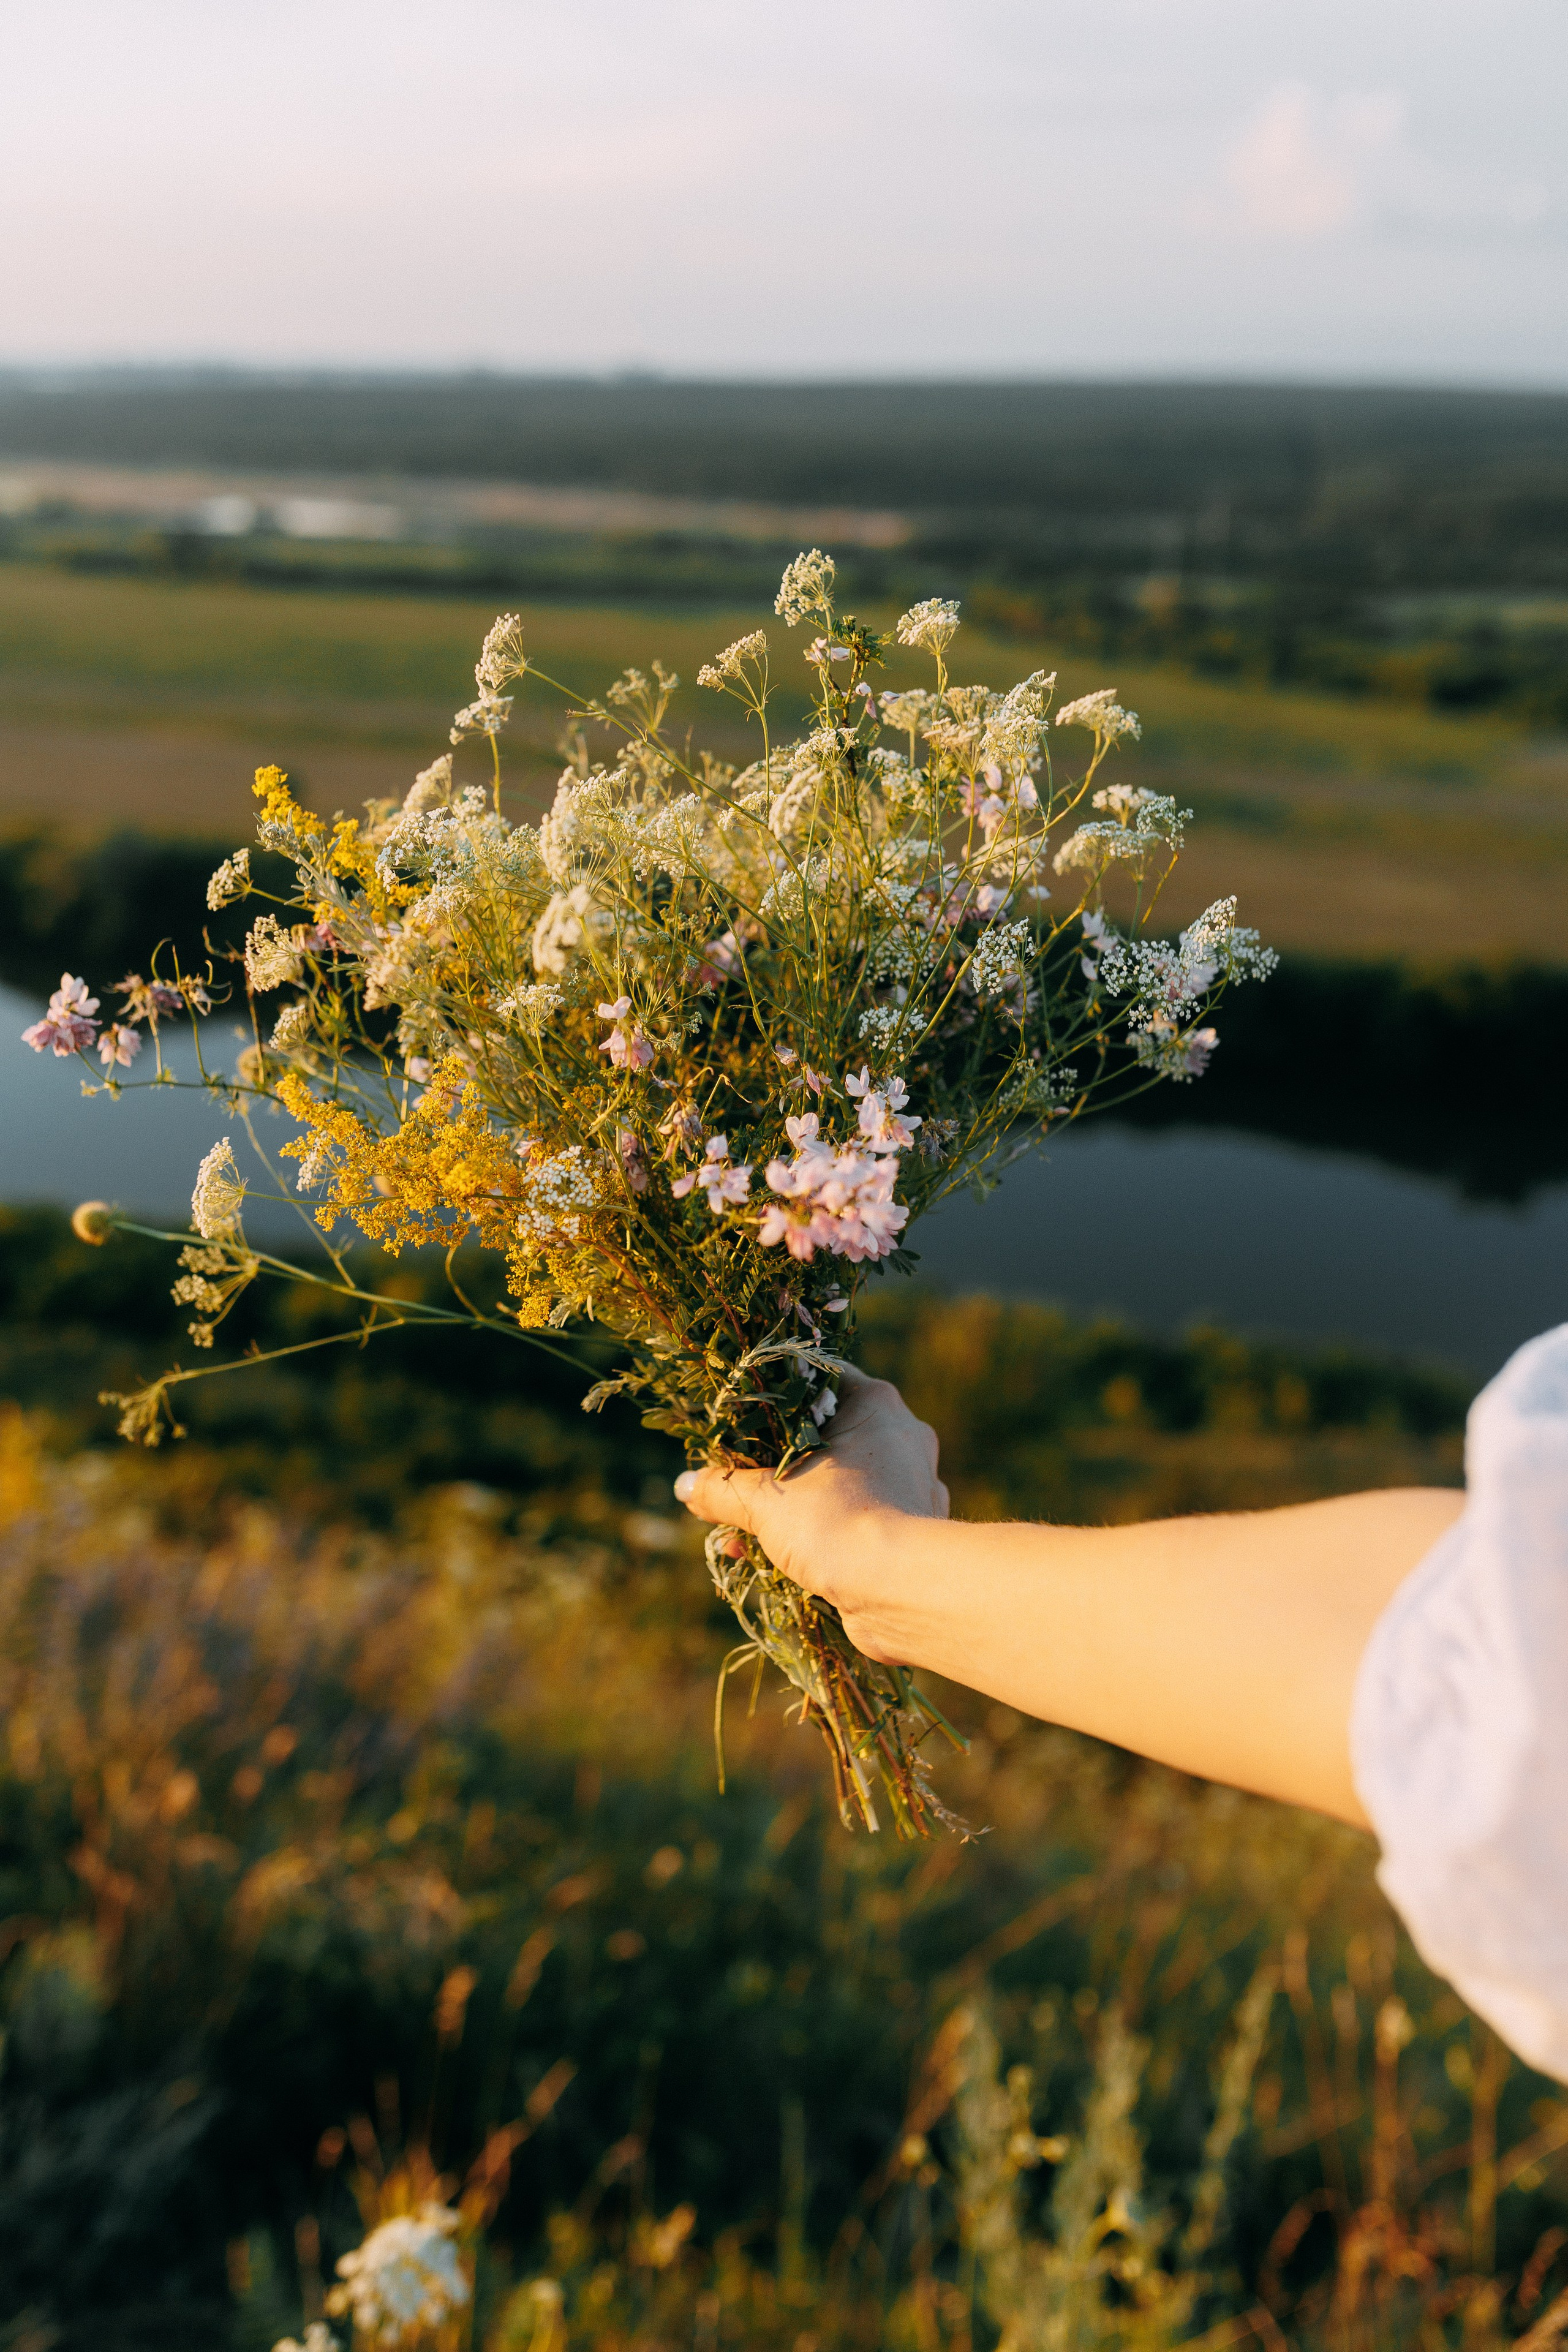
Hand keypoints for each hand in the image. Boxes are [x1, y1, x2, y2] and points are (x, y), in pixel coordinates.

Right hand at [674, 1369, 948, 1658]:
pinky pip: (857, 1521)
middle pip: (825, 1437)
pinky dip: (821, 1536)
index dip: (774, 1398)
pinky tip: (779, 1564)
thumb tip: (685, 1487)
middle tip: (735, 1485)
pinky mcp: (913, 1530)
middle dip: (773, 1467)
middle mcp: (903, 1437)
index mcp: (876, 1405)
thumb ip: (723, 1488)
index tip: (739, 1419)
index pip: (819, 1380)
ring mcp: (913, 1484)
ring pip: (840, 1484)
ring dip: (791, 1508)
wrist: (901, 1590)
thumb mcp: (765, 1501)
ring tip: (744, 1536)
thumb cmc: (835, 1521)